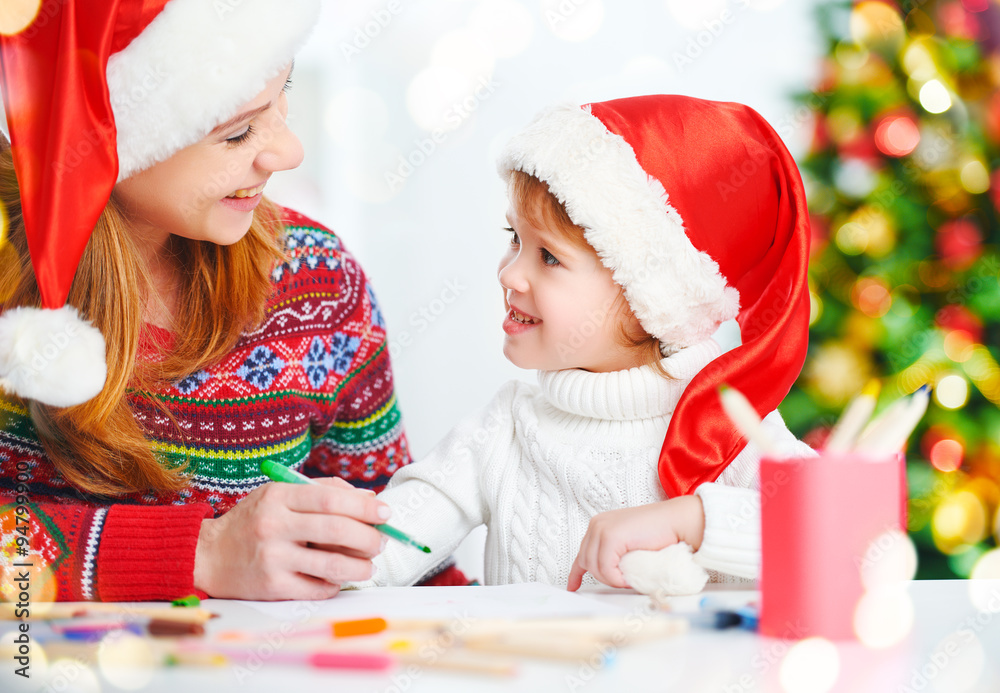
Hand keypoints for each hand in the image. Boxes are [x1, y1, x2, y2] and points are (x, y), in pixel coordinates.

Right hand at [193, 477, 390, 599]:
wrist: (209, 554)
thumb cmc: (255, 520)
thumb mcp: (281, 494)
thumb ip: (324, 491)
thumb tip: (371, 501)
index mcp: (279, 496)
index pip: (331, 499)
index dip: (365, 507)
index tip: (386, 513)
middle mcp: (274, 525)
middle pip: (337, 531)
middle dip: (369, 538)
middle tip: (381, 542)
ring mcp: (272, 558)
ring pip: (333, 565)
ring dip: (360, 567)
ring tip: (367, 566)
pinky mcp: (272, 587)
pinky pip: (318, 588)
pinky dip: (335, 584)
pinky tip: (337, 579)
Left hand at [567, 495, 704, 590]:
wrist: (677, 521)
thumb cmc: (660, 533)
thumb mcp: (629, 542)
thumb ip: (615, 552)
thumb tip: (609, 572)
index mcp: (599, 524)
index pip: (582, 552)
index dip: (575, 572)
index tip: (572, 586)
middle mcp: (597, 524)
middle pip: (586, 562)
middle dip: (602, 578)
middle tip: (621, 582)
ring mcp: (602, 529)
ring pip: (594, 567)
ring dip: (611, 579)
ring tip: (628, 579)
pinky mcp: (611, 536)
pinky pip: (605, 568)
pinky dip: (616, 578)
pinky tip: (627, 578)